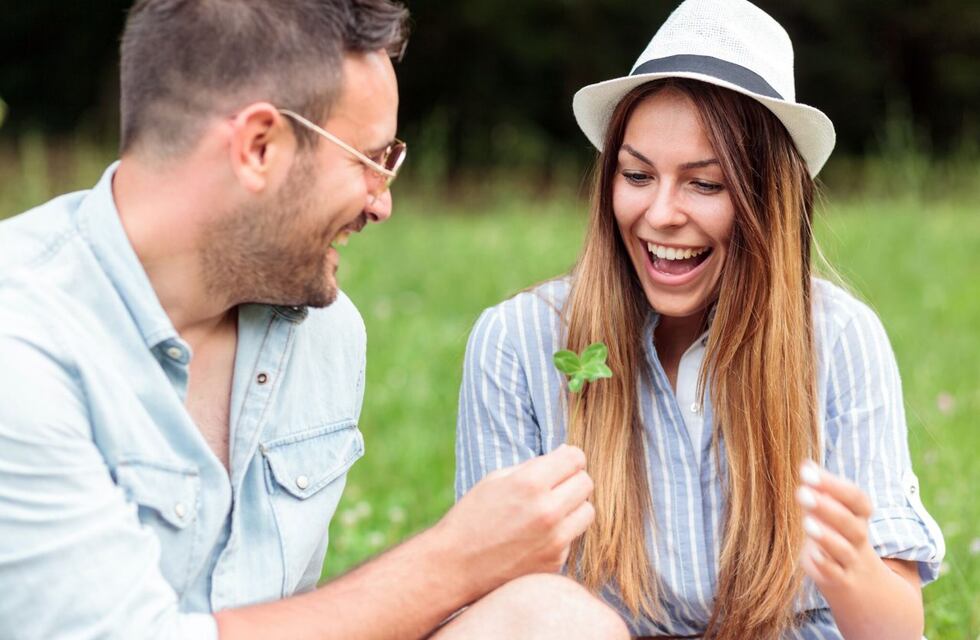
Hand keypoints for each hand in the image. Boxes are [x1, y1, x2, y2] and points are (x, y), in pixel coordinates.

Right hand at [436, 445, 594, 597]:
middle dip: (573, 480)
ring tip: (550, 510)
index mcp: (531, 483)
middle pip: (586, 483)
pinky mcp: (556, 561)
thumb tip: (566, 454)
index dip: (569, 458)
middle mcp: (548, 510)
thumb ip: (533, 466)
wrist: (455, 566)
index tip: (560, 464)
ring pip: (588, 511)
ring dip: (574, 507)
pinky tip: (537, 536)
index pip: (576, 458)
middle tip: (555, 487)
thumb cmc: (472, 517)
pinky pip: (573, 537)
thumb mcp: (496, 479)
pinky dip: (561, 533)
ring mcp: (555, 539)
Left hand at [796, 460, 884, 595]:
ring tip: (807, 523)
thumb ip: (820, 492)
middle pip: (850, 522)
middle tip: (801, 492)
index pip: (856, 498)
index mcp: (858, 516)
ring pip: (844, 549)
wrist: (865, 586)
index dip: (834, 484)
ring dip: (826, 536)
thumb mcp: (834, 514)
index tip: (806, 472)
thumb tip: (806, 464)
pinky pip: (836, 574)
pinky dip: (826, 565)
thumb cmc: (840, 538)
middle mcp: (858, 538)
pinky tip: (812, 555)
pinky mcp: (841, 582)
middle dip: (827, 507)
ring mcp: (851, 561)